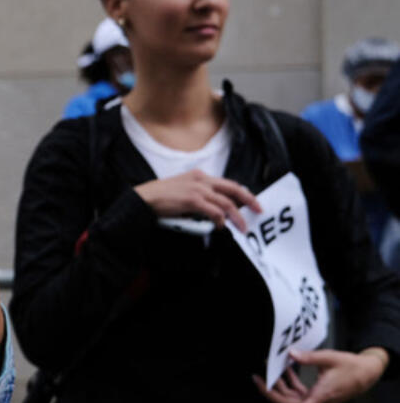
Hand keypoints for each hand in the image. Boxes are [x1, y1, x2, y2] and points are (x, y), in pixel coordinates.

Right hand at [135, 170, 261, 231]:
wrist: (143, 198)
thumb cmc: (159, 197)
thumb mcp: (182, 189)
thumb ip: (198, 194)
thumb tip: (213, 209)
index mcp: (198, 175)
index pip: (227, 183)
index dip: (242, 193)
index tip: (251, 201)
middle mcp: (201, 179)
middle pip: (233, 188)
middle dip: (249, 200)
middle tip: (258, 210)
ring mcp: (197, 189)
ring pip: (226, 203)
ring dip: (237, 216)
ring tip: (242, 227)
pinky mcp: (192, 200)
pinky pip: (214, 212)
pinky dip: (220, 220)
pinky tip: (221, 227)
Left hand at [253, 347, 388, 402]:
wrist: (366, 373)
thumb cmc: (350, 366)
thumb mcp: (329, 358)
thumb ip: (309, 357)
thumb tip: (291, 354)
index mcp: (320, 397)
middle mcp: (317, 402)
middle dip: (270, 391)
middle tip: (256, 376)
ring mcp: (316, 400)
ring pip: (291, 397)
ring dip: (279, 384)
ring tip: (269, 367)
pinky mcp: (317, 396)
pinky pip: (298, 392)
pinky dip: (290, 382)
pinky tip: (285, 369)